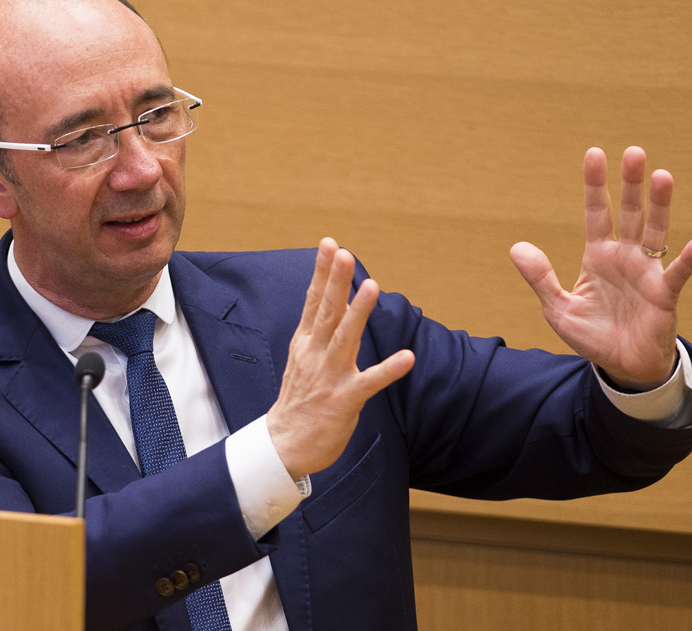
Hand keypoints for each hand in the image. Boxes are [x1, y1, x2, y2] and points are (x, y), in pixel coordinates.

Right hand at [267, 238, 414, 479]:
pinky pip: (369, 383)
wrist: (283, 446)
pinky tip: (408, 357)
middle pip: (327, 312)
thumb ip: (317, 332)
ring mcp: (328, 377)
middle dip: (335, 281)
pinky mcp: (344, 401)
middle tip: (344, 253)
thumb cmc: (299, 402)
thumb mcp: (302, 360)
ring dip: (359, 313)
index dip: (322, 273)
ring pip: (344, 338)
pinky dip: (388, 370)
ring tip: (372, 287)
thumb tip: (328, 301)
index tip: (329, 244)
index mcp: (305, 344)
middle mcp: (315, 355)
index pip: (314, 301)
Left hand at [510, 147, 691, 389]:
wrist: (620, 365)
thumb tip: (516, 247)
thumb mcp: (557, 308)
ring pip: (655, 231)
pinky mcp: (663, 294)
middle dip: (630, 184)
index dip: (595, 185)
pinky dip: (688, 260)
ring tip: (662, 176)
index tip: (594, 154)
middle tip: (633, 152)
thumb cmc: (592, 334)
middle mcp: (624, 256)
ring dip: (660, 205)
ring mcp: (646, 272)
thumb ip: (540, 277)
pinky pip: (676, 274)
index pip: (596, 213)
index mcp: (598, 256)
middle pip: (629, 212)